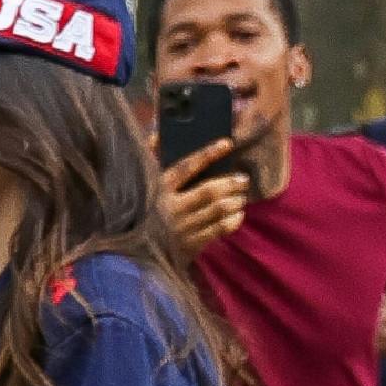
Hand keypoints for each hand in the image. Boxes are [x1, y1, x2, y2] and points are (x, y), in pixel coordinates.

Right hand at [157, 140, 249, 260]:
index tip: (227, 144)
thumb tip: (157, 135)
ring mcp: (182, 228)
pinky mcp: (191, 244)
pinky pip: (219, 229)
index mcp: (161, 188)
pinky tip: (238, 214)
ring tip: (242, 196)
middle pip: (209, 191)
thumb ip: (152, 158)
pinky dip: (234, 220)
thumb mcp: (146, 185)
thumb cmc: (150, 209)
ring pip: (218, 210)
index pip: (187, 166)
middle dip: (231, 183)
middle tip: (243, 179)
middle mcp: (172, 208)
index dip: (208, 153)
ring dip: (235, 201)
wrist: (142, 250)